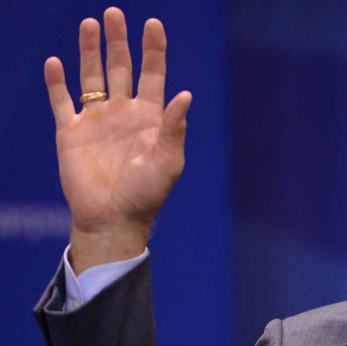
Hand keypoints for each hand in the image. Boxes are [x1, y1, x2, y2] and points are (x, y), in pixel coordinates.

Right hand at [44, 7, 191, 273]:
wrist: (113, 219)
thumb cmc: (146, 195)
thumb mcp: (168, 162)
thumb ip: (174, 128)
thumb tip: (186, 95)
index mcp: (150, 117)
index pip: (153, 74)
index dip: (153, 49)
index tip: (152, 23)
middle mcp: (123, 113)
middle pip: (120, 67)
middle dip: (118, 41)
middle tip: (115, 13)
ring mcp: (96, 120)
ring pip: (92, 77)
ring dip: (90, 51)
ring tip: (90, 24)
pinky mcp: (70, 133)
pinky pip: (62, 101)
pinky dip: (57, 82)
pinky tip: (55, 62)